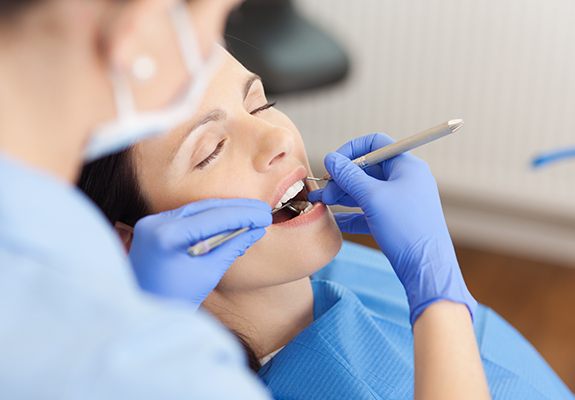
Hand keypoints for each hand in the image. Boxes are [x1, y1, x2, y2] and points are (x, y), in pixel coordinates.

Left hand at [129, 198, 271, 307]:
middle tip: (263, 210)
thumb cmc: (175, 301)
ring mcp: (150, 223)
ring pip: (195, 210)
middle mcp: (155, 223)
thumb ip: (232, 247)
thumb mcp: (208, 274)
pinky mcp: (151, 228)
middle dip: (236, 209)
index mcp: (167, 236)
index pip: (213, 217)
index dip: (243, 215)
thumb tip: (256, 230)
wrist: (141, 317)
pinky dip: (208, 219)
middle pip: (204, 208)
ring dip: (224, 212)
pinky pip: (186, 217)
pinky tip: (229, 221)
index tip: (265, 216)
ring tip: (251, 214)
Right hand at [308, 134, 475, 323]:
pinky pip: (369, 211)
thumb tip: (330, 158)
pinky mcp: (396, 221)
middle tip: (322, 191)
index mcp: (406, 166)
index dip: (351, 150)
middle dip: (342, 178)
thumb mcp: (373, 197)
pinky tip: (335, 221)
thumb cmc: (405, 228)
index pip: (376, 144)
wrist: (426, 268)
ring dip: (343, 195)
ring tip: (321, 203)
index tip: (333, 164)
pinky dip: (352, 213)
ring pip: (366, 191)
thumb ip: (349, 176)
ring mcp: (401, 201)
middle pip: (368, 169)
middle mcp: (405, 180)